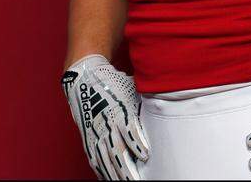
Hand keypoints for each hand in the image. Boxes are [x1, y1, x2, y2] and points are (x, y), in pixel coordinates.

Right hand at [62, 54, 148, 179]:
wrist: (84, 79)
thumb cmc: (113, 84)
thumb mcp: (130, 88)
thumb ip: (145, 100)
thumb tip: (166, 100)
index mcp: (117, 110)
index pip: (127, 128)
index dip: (136, 142)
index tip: (146, 154)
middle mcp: (105, 124)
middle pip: (116, 150)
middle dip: (127, 168)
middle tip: (138, 180)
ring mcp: (95, 133)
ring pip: (105, 159)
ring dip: (116, 175)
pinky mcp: (88, 139)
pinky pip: (95, 158)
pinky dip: (103, 171)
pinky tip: (110, 179)